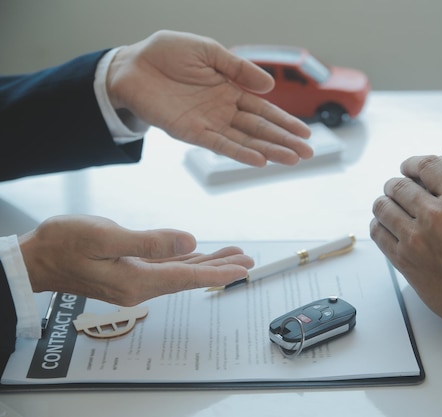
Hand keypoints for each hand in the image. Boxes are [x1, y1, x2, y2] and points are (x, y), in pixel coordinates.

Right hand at [18, 215, 253, 305]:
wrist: (35, 259)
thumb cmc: (63, 245)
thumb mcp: (106, 236)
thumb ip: (149, 241)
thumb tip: (188, 240)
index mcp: (137, 280)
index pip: (188, 276)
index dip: (219, 271)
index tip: (243, 269)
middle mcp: (140, 286)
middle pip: (190, 276)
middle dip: (221, 268)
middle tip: (248, 261)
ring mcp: (134, 280)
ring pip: (180, 271)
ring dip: (207, 263)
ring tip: (232, 256)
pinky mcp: (128, 272)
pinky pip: (166, 267)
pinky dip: (185, 260)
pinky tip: (196, 253)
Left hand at [106, 30, 312, 166]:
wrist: (131, 65)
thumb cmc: (166, 54)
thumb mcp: (207, 51)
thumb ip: (237, 68)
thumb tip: (269, 86)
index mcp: (229, 89)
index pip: (264, 109)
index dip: (285, 121)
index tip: (306, 133)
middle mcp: (223, 110)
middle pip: (259, 128)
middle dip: (284, 140)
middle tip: (308, 153)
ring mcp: (208, 123)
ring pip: (245, 140)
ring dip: (269, 150)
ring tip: (292, 159)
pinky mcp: (190, 132)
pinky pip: (219, 144)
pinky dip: (239, 152)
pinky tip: (259, 160)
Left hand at [370, 148, 441, 336]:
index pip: (424, 165)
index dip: (412, 163)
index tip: (409, 168)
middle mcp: (435, 216)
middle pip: (399, 185)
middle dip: (398, 183)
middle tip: (401, 189)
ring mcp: (417, 239)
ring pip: (383, 206)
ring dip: (385, 202)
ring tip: (393, 206)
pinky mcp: (404, 260)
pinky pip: (378, 232)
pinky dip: (379, 224)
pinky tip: (389, 226)